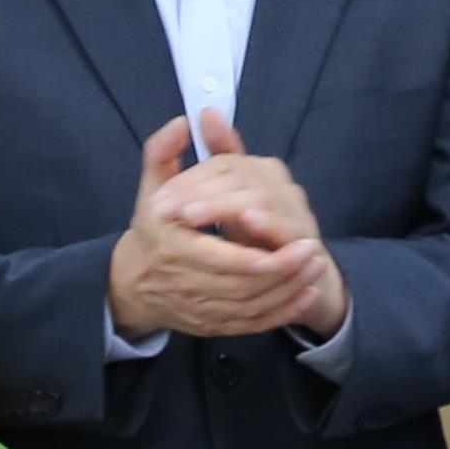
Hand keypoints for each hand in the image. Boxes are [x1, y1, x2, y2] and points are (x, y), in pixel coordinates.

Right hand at [104, 113, 332, 338]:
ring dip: (287, 291)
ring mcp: (199, 310)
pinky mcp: (211, 326)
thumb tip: (184, 122)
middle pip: (243, 287)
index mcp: (172, 248)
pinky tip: (303, 296)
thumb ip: (162, 152)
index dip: (262, 257)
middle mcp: (184, 283)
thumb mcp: (151, 187)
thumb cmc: (151, 230)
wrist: (135, 282)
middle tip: (314, 251)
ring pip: (251, 308)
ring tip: (314, 267)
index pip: (222, 259)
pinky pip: (251, 325)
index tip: (297, 240)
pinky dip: (280, 314)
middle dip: (283, 272)